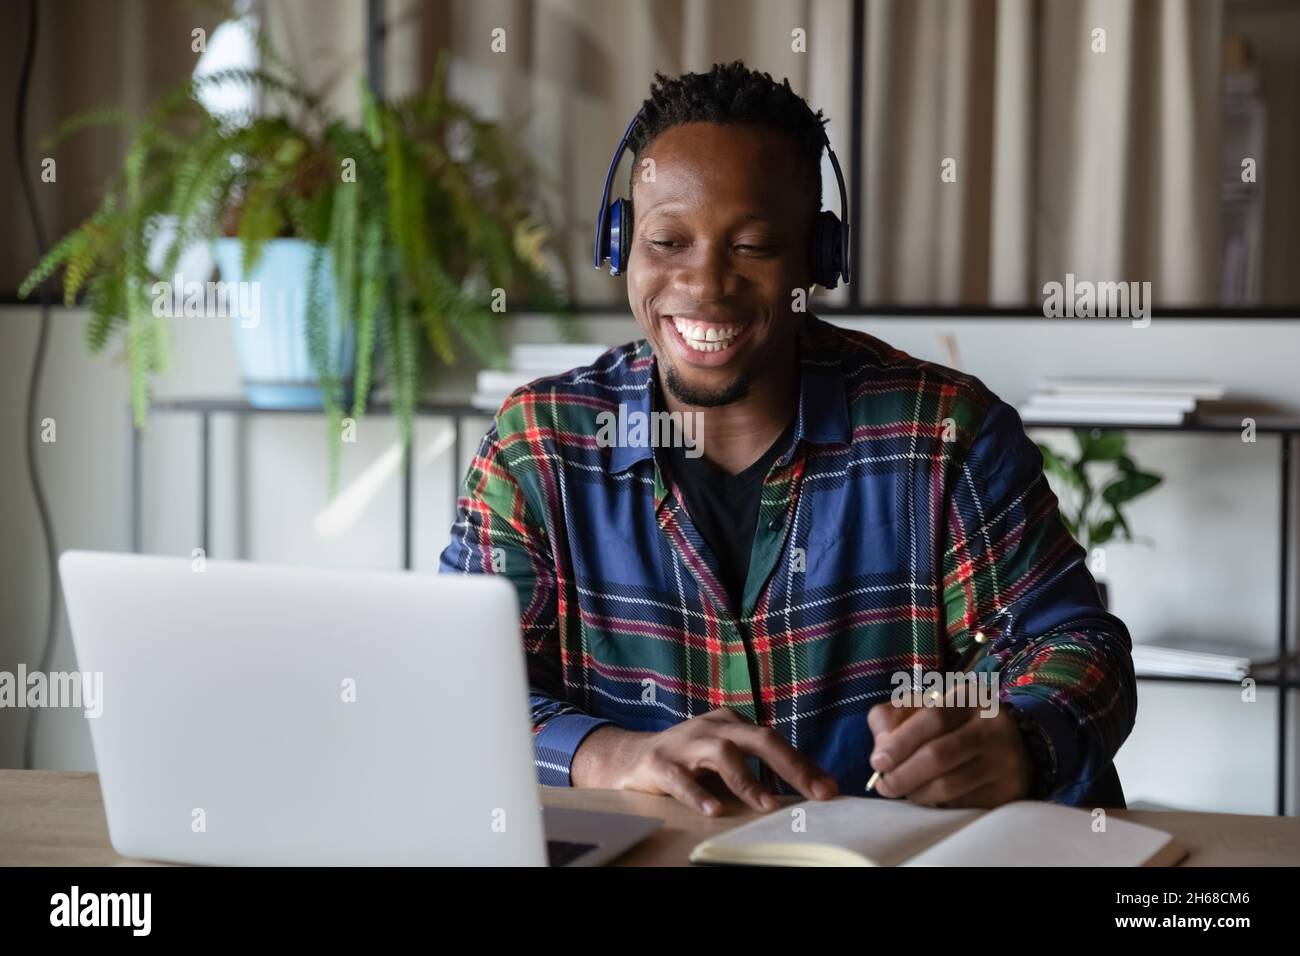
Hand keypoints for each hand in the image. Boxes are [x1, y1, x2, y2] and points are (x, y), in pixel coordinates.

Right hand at [571, 708, 838, 815]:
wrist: (627, 757)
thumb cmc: (686, 761)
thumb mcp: (723, 758)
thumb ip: (754, 769)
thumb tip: (801, 790)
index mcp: (731, 723)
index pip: (776, 741)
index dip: (804, 764)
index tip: (830, 789)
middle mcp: (713, 727)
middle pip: (759, 738)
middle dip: (792, 766)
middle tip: (818, 792)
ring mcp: (685, 743)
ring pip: (722, 754)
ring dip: (747, 780)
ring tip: (768, 804)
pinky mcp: (659, 763)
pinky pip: (681, 779)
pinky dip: (697, 795)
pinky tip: (713, 811)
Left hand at [866, 700, 1031, 807]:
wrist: (1005, 745)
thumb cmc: (951, 725)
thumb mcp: (922, 709)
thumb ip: (893, 719)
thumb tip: (881, 751)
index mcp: (970, 698)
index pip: (932, 718)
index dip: (900, 742)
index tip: (877, 763)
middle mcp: (994, 727)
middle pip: (939, 755)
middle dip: (903, 775)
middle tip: (884, 786)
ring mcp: (1006, 761)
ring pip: (948, 785)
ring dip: (916, 793)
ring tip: (905, 791)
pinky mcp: (1009, 792)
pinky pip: (961, 805)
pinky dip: (938, 804)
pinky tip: (931, 797)